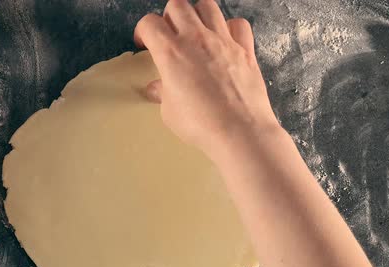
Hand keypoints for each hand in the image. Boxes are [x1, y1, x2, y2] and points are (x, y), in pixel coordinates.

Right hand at [134, 0, 279, 153]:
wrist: (239, 132)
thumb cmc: (201, 124)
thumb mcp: (170, 112)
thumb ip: (163, 93)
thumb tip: (157, 89)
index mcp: (171, 53)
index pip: (149, 23)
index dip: (143, 31)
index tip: (145, 44)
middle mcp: (196, 39)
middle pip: (177, 5)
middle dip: (168, 17)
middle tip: (170, 36)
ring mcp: (223, 41)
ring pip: (207, 5)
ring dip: (197, 14)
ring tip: (195, 33)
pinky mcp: (245, 49)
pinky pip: (238, 24)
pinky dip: (229, 28)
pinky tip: (225, 41)